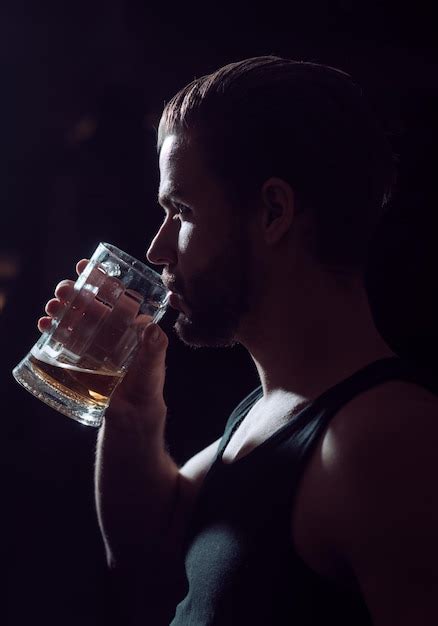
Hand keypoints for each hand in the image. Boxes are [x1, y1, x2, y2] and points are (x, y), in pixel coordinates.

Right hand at [38, 259, 168, 429]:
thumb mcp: (154, 365)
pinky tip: (44, 325)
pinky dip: (51, 330)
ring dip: (60, 308)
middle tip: (64, 288)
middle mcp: (108, 329)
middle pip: (87, 303)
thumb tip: (152, 327)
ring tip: (52, 306)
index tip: (87, 265)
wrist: (132, 415)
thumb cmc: (148, 386)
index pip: (112, 295)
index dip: (99, 279)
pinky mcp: (77, 358)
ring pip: (72, 318)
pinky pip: (62, 339)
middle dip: (74, 292)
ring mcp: (91, 343)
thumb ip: (155, 348)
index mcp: (127, 324)